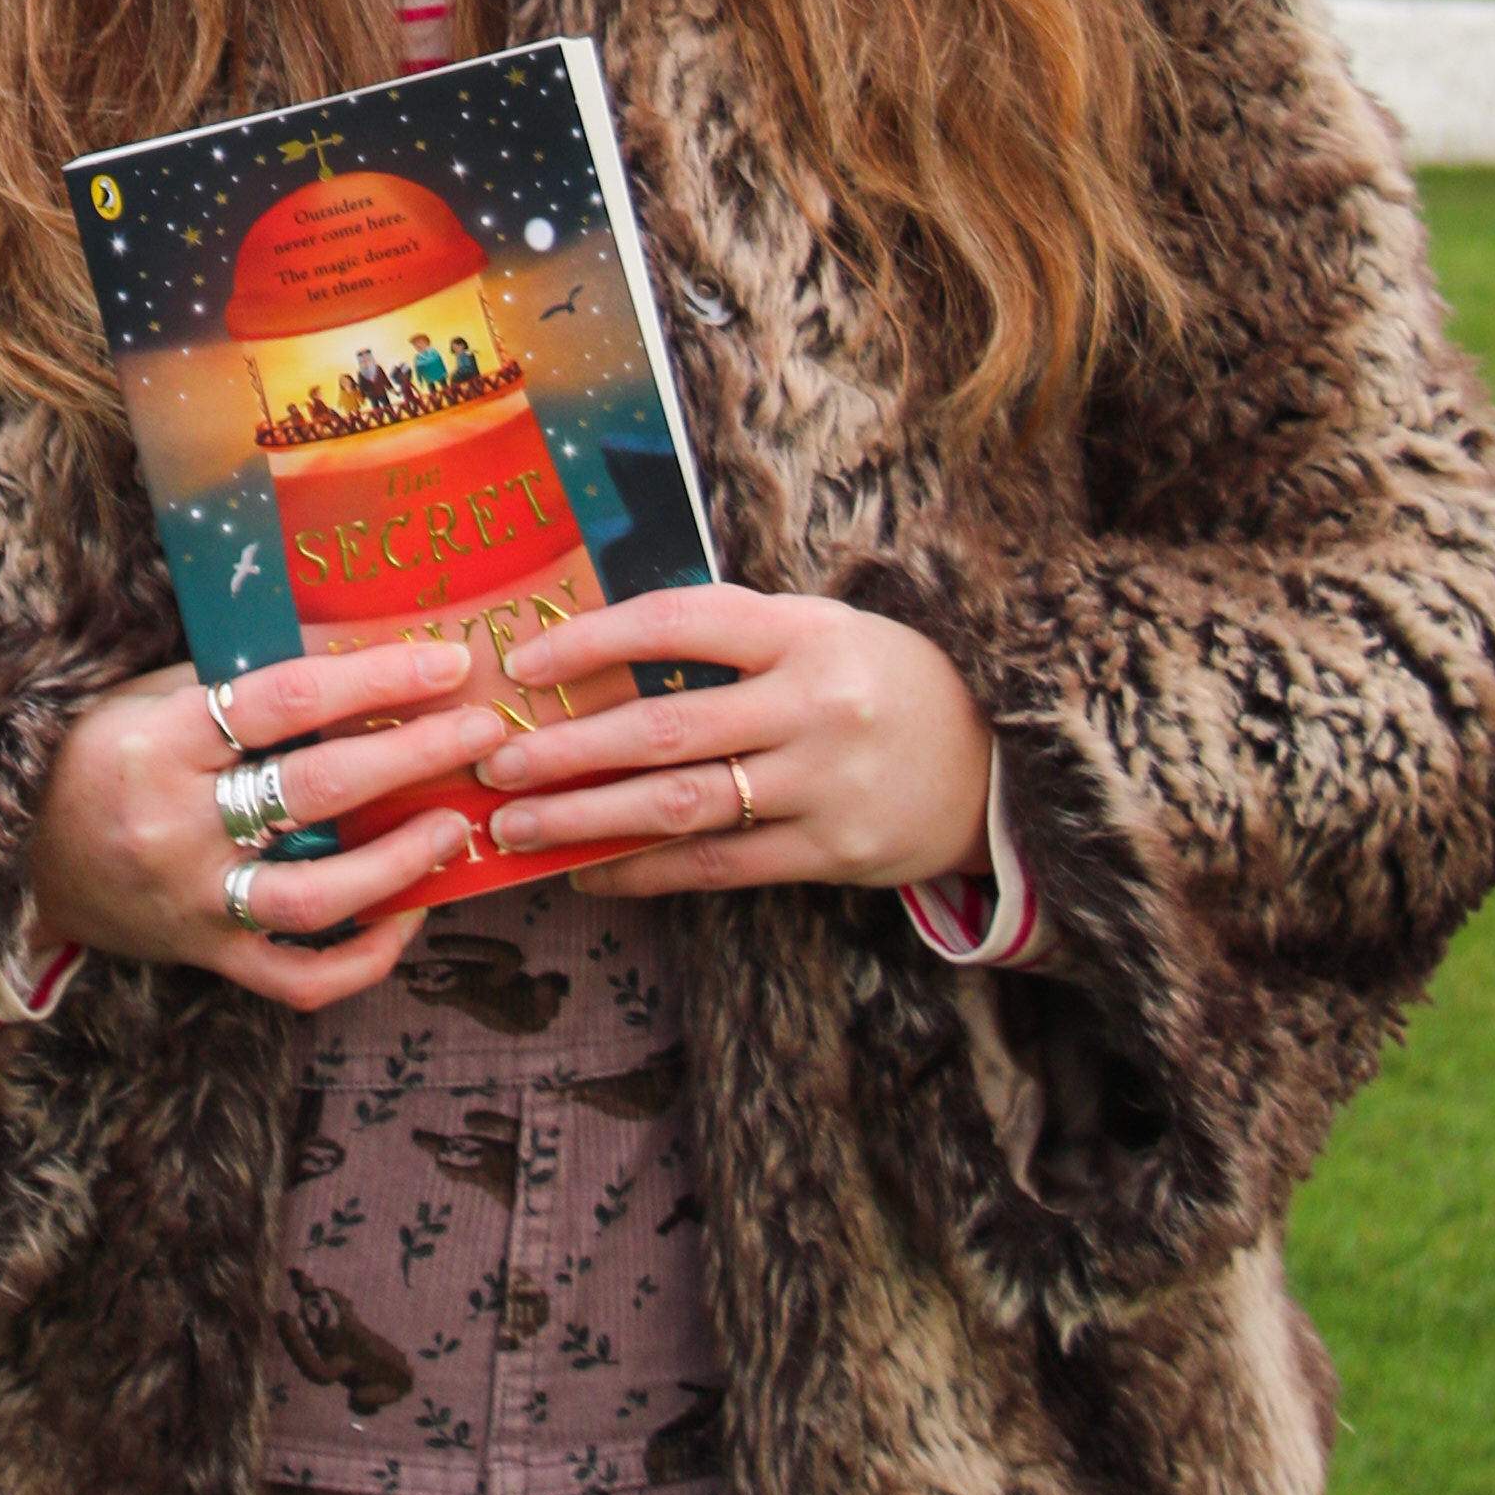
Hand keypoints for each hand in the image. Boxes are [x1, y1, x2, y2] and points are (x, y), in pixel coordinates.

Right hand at [24, 637, 480, 1011]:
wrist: (16, 858)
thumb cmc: (95, 755)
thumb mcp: (147, 696)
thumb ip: (233, 678)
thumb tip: (350, 642)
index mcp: (162, 741)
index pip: (285, 698)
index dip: (374, 678)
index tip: (444, 661)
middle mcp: (177, 824)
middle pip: (315, 790)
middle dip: (414, 755)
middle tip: (483, 729)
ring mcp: (194, 900)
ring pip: (317, 895)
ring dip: (400, 862)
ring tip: (457, 826)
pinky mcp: (205, 956)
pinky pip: (298, 976)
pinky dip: (363, 957)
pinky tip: (409, 919)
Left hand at [470, 586, 991, 900]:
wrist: (998, 762)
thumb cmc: (881, 682)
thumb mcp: (818, 632)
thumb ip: (729, 639)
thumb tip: (598, 650)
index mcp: (801, 631)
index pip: (678, 623)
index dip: (593, 641)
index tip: (523, 666)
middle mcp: (812, 703)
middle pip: (664, 727)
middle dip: (567, 749)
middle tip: (496, 763)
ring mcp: (824, 782)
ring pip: (682, 803)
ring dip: (588, 818)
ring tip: (519, 826)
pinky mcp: (833, 851)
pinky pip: (720, 865)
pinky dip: (646, 870)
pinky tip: (591, 871)